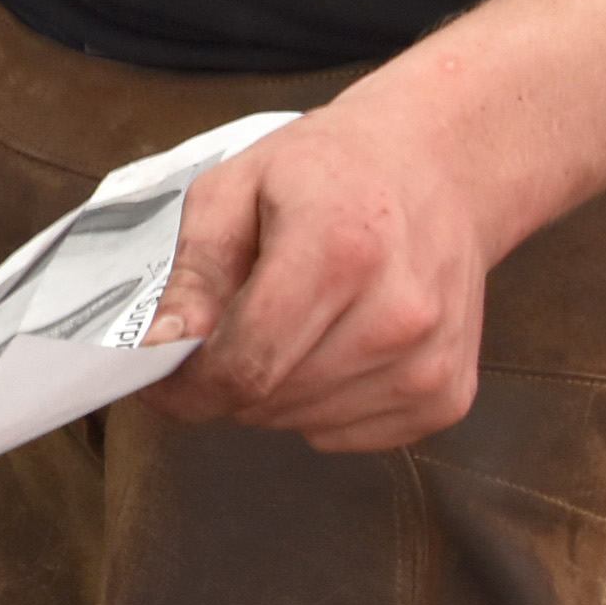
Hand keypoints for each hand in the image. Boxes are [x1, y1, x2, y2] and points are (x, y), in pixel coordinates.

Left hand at [135, 89, 506, 451]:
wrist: (438, 169)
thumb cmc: (330, 171)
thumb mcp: (236, 187)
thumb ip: (195, 272)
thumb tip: (161, 348)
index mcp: (339, 249)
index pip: (245, 364)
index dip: (187, 387)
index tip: (158, 380)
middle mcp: (396, 315)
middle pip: (270, 399)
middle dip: (226, 378)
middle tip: (225, 327)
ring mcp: (429, 363)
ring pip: (304, 423)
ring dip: (272, 391)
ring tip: (287, 321)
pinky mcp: (447, 396)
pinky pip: (346, 435)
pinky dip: (319, 405)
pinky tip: (329, 342)